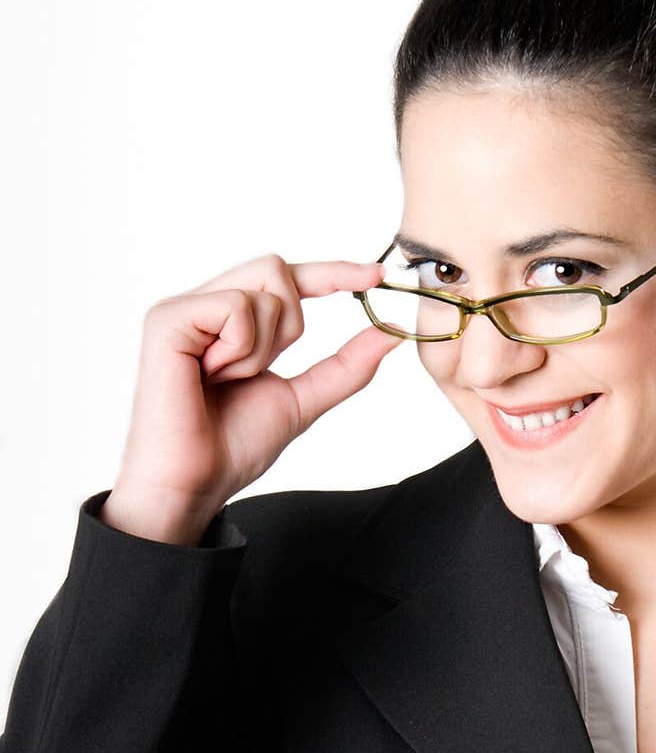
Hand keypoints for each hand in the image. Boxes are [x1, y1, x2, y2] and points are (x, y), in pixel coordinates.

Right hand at [99, 254, 401, 542]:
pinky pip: (236, 307)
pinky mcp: (168, 319)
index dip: (334, 272)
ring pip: (263, 285)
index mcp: (232, 322)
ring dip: (263, 346)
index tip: (377, 276)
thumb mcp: (304, 399)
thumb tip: (389, 332)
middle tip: (261, 370)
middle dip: (291, 323)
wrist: (194, 484)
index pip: (289, 278)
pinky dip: (241, 349)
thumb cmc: (232, 446)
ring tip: (227, 380)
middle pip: (277, 268)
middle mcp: (205, 305)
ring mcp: (184, 309)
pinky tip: (210, 375)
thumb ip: (346, 365)